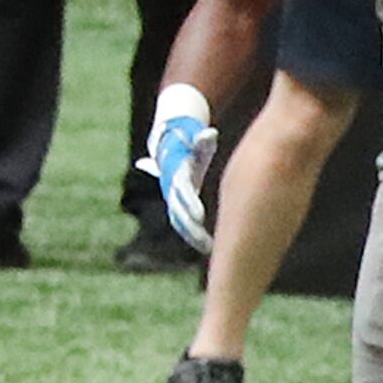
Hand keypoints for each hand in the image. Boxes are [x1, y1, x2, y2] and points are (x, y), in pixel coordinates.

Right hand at [147, 84, 219, 252]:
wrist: (171, 147)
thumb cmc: (192, 144)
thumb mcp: (198, 142)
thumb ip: (203, 140)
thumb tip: (211, 133)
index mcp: (178, 175)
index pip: (183, 192)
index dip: (190, 204)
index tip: (200, 217)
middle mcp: (173, 189)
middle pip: (179, 211)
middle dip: (191, 227)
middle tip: (205, 240)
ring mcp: (174, 199)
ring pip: (180, 222)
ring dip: (192, 236)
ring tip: (209, 249)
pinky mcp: (178, 206)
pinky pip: (184, 225)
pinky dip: (193, 237)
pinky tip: (209, 249)